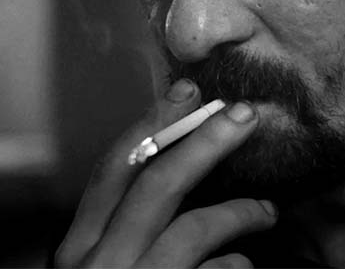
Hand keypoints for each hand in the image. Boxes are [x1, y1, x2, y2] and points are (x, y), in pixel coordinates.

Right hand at [55, 79, 276, 267]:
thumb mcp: (107, 266)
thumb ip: (127, 228)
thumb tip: (180, 166)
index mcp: (77, 250)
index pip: (114, 170)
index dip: (153, 124)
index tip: (189, 92)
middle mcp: (98, 267)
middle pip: (155, 182)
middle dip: (204, 142)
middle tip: (245, 116)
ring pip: (195, 227)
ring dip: (240, 211)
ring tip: (267, 211)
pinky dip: (238, 263)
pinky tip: (244, 264)